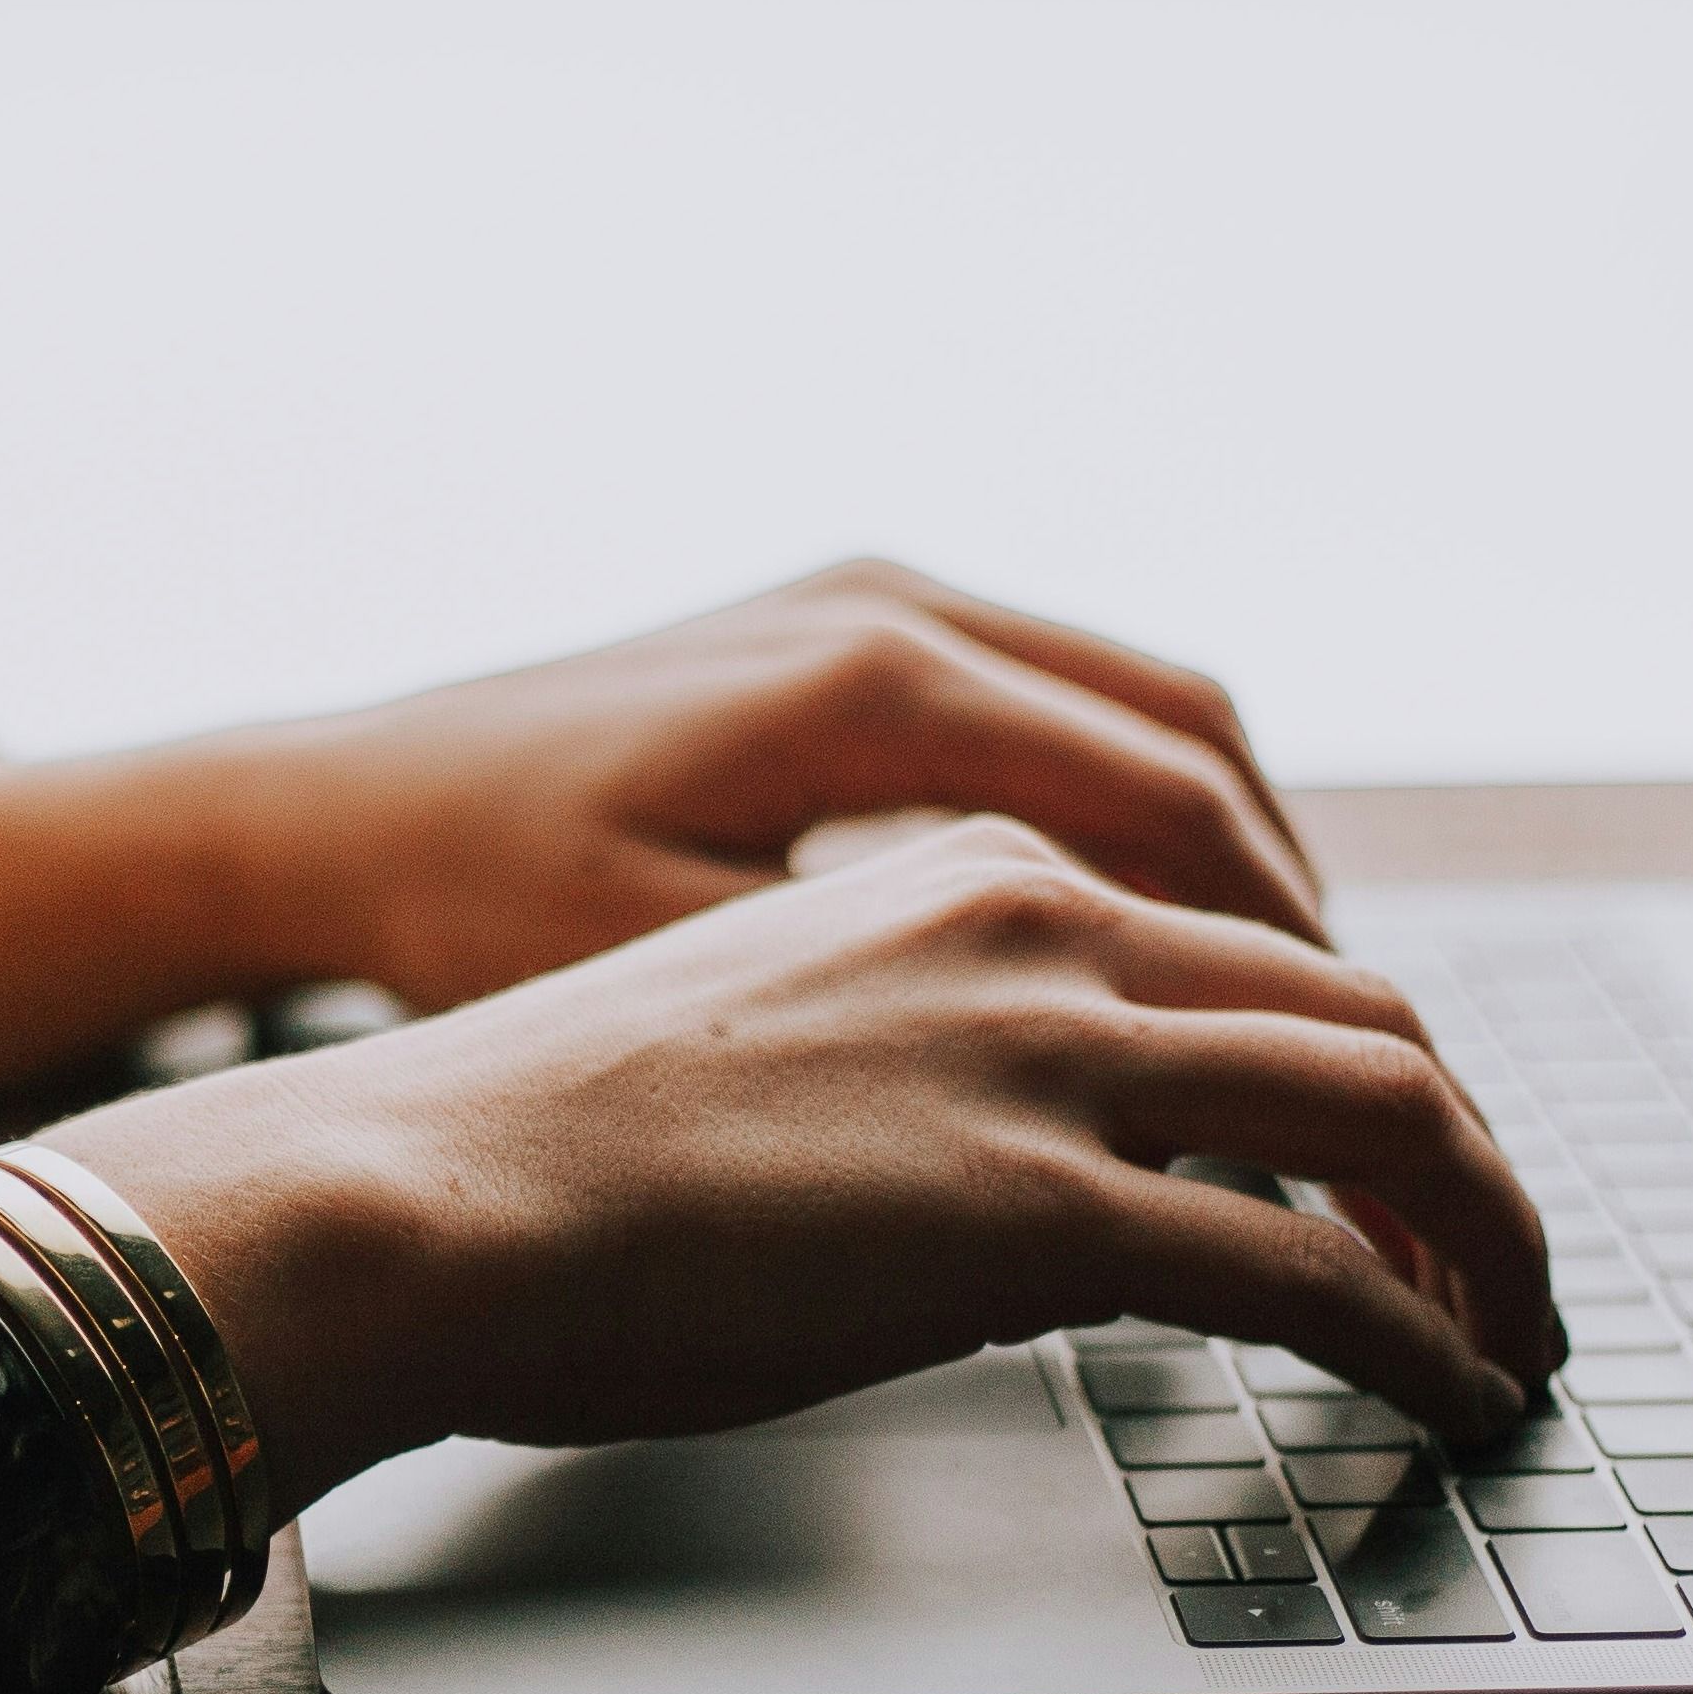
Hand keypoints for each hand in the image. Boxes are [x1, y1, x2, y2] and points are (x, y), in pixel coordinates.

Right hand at [38, 816, 1560, 1509]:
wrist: (419, 1189)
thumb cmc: (528, 1151)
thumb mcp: (760, 1045)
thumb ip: (913, 1070)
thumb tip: (996, 1193)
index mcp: (965, 872)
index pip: (1242, 943)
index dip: (1357, 1058)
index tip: (1391, 1159)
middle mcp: (1038, 928)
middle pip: (1361, 1011)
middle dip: (1468, 1147)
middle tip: (1502, 1255)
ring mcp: (1050, 1061)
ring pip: (1391, 1111)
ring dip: (1491, 1234)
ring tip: (1516, 1333)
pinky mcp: (1044, 1211)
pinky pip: (1319, 1273)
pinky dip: (1425, 1335)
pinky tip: (1452, 1395)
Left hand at [220, 556, 1323, 1010]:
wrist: (333, 810)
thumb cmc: (470, 910)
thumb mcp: (682, 981)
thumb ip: (897, 1018)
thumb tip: (1103, 1095)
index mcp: (872, 683)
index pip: (1168, 807)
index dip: (1283, 951)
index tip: (1346, 1070)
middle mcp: (892, 605)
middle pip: (1189, 742)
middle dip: (1288, 903)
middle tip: (1359, 1051)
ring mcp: (870, 598)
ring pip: (1141, 709)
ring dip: (1226, 849)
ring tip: (1282, 1003)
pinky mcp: (842, 626)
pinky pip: (1056, 702)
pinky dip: (1135, 809)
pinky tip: (1146, 931)